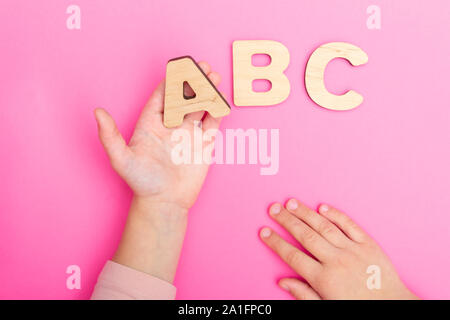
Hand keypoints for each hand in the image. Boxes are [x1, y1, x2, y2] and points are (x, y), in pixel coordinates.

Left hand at [94, 61, 222, 209]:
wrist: (165, 203)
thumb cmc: (141, 182)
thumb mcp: (121, 159)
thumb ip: (110, 136)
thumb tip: (97, 112)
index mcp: (151, 123)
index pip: (162, 96)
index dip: (170, 82)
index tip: (179, 68)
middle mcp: (171, 125)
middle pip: (184, 97)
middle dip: (193, 81)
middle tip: (202, 67)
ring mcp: (188, 133)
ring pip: (200, 106)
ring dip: (207, 92)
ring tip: (214, 77)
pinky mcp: (204, 143)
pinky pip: (212, 122)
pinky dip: (217, 110)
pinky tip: (220, 99)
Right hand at [260, 199, 417, 299]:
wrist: (392, 307)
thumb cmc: (357, 308)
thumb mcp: (327, 307)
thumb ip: (304, 294)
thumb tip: (283, 282)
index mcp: (324, 279)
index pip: (293, 256)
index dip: (276, 243)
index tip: (264, 232)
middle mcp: (336, 261)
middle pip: (305, 236)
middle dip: (286, 221)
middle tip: (273, 209)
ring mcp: (353, 250)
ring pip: (324, 227)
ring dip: (306, 213)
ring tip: (291, 203)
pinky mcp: (368, 244)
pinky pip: (350, 225)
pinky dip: (336, 215)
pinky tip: (323, 207)